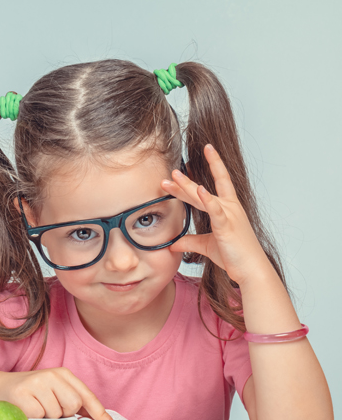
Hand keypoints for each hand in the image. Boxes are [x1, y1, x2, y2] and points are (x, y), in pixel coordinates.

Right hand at [0, 367, 117, 419]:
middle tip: (50, 411)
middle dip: (64, 415)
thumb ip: (73, 403)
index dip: (99, 412)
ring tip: (36, 409)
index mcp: (63, 373)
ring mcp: (36, 383)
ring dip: (47, 418)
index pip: (85, 394)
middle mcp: (51, 375)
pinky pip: (39, 417)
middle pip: (73, 405)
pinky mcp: (22, 394)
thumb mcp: (54, 393)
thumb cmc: (32, 395)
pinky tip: (27, 411)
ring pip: (55, 413)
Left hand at [162, 144, 269, 286]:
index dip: (214, 163)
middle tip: (170, 173)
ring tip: (174, 176)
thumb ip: (190, 241)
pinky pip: (215, 210)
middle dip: (185, 181)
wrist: (250, 270)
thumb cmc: (233, 256)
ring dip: (187, 186)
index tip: (207, 149)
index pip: (219, 181)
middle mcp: (230, 207)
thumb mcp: (206, 246)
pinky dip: (208, 200)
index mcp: (228, 208)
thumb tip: (173, 244)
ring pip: (204, 197)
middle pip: (204, 189)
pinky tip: (199, 190)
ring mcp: (229, 215)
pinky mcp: (227, 226)